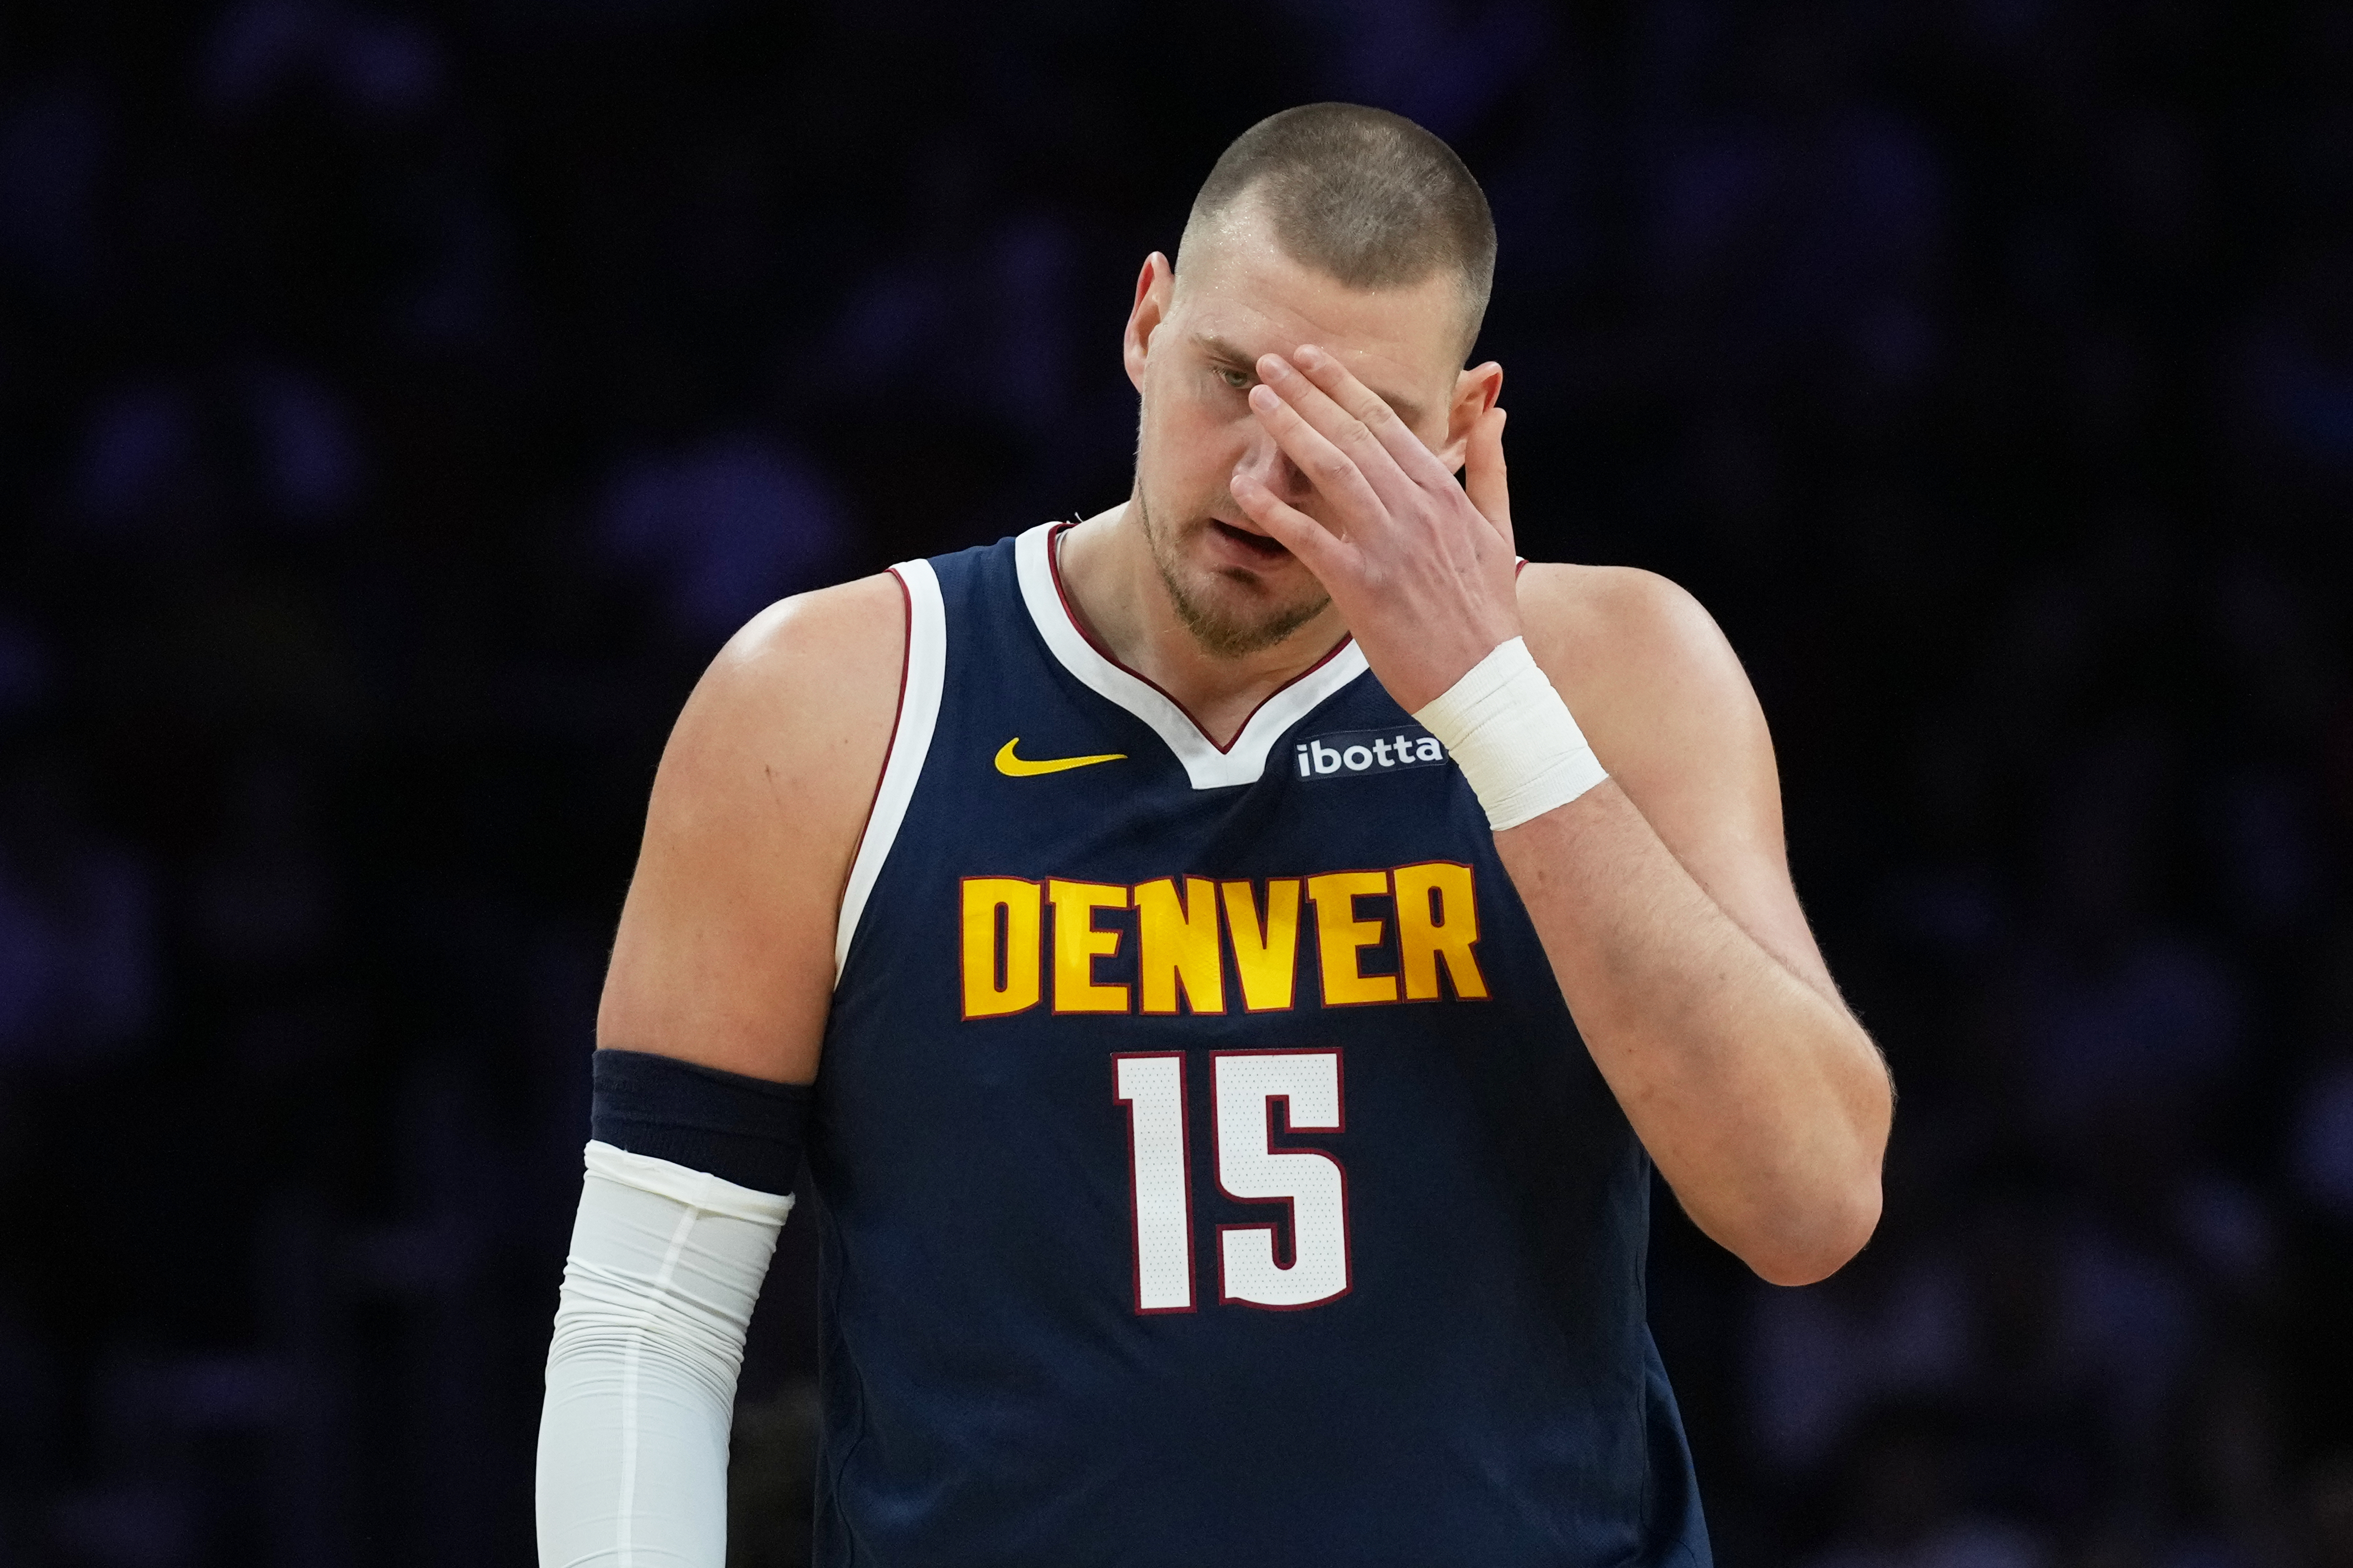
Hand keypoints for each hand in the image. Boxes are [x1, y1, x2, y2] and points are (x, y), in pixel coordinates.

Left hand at [1231, 345, 1519, 712]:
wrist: (1484, 683)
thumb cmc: (1487, 613)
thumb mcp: (1498, 531)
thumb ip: (1489, 469)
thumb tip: (1495, 411)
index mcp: (1443, 495)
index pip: (1387, 424)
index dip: (1343, 386)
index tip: (1310, 357)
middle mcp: (1416, 511)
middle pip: (1354, 436)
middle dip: (1308, 393)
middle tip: (1268, 361)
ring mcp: (1388, 547)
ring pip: (1333, 472)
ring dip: (1292, 429)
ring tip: (1258, 399)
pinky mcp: (1361, 587)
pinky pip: (1310, 539)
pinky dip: (1276, 510)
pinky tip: (1245, 486)